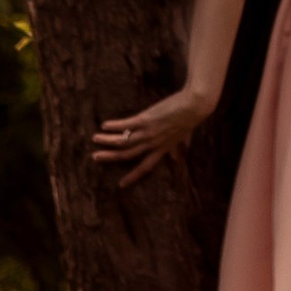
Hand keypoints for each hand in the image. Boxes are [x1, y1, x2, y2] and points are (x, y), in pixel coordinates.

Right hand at [91, 82, 210, 187]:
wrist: (195, 105)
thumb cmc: (191, 119)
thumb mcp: (183, 137)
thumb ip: (177, 148)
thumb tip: (177, 159)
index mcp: (162, 149)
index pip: (145, 167)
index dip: (133, 176)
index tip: (121, 185)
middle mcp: (153, 143)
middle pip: (128, 154)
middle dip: (110, 157)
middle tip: (95, 157)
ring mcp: (148, 132)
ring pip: (123, 141)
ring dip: (107, 141)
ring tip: (95, 139)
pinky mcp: (145, 119)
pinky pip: (126, 125)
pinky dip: (114, 126)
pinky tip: (105, 125)